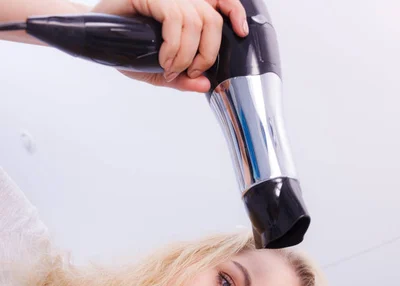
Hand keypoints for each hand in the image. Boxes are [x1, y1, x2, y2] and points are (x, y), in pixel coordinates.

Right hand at [92, 0, 248, 91]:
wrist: (94, 37)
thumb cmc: (124, 47)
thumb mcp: (159, 70)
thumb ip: (183, 79)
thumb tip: (205, 85)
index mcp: (185, 7)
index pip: (219, 1)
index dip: (234, 12)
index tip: (239, 32)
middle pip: (212, 18)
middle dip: (207, 52)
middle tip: (191, 71)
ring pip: (197, 20)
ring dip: (187, 54)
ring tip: (171, 68)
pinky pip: (175, 17)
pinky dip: (174, 45)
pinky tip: (163, 59)